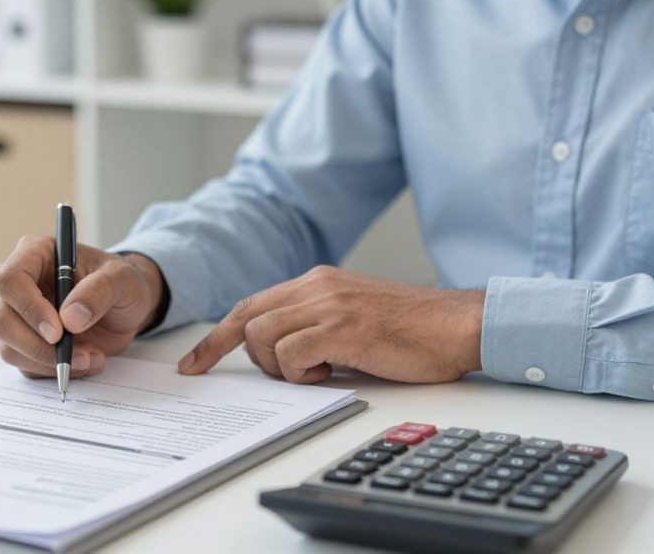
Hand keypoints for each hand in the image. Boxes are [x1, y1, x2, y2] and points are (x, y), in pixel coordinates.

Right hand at [0, 235, 165, 378]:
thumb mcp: (123, 279)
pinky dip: (55, 371)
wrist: (124, 308)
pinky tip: (85, 361)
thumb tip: (70, 319)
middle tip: (78, 355)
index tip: (58, 332)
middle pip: (2, 321)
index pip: (10, 280)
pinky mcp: (25, 343)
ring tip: (92, 357)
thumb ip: (100, 291)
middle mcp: (18, 285)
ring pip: (10, 349)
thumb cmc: (120, 283)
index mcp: (34, 254)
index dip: (29, 308)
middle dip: (39, 346)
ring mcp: (17, 316)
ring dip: (51, 362)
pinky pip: (26, 365)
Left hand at [177, 266, 483, 383]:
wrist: (457, 326)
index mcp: (317, 281)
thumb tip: (281, 356)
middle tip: (201, 371)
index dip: (219, 333)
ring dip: (275, 364)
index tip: (195, 359)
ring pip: (263, 334)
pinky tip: (327, 372)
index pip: (254, 304)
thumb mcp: (352, 319)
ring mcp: (329, 303)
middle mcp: (317, 285)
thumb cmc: (412, 331)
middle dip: (217, 347)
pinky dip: (298, 371)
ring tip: (312, 371)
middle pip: (246, 316)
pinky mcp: (343, 326)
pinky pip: (291, 352)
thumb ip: (315, 327)